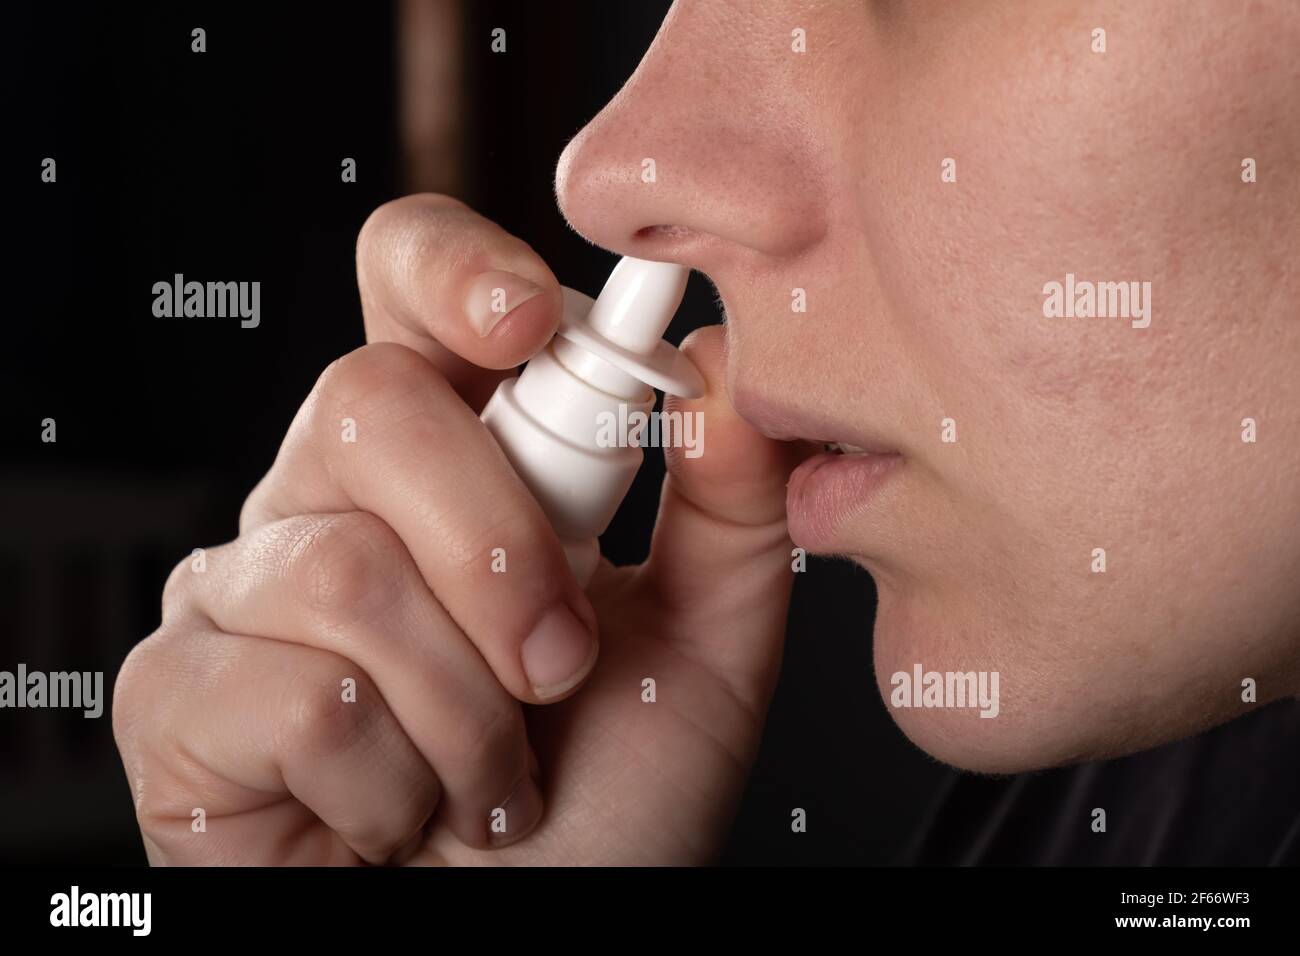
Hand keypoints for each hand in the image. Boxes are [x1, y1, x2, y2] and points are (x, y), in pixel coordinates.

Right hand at [112, 194, 803, 864]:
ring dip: (464, 703)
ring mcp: (244, 587)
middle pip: (364, 401)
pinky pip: (294, 692)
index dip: (453, 271)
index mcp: (456, 456)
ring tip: (492, 767)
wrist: (531, 938)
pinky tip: (399, 809)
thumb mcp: (706, 648)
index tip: (530, 324)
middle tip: (557, 664)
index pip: (407, 284)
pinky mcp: (180, 692)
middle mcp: (335, 497)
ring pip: (341, 568)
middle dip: (495, 547)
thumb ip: (729, 508)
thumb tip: (722, 370)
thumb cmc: (605, 802)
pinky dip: (394, 778)